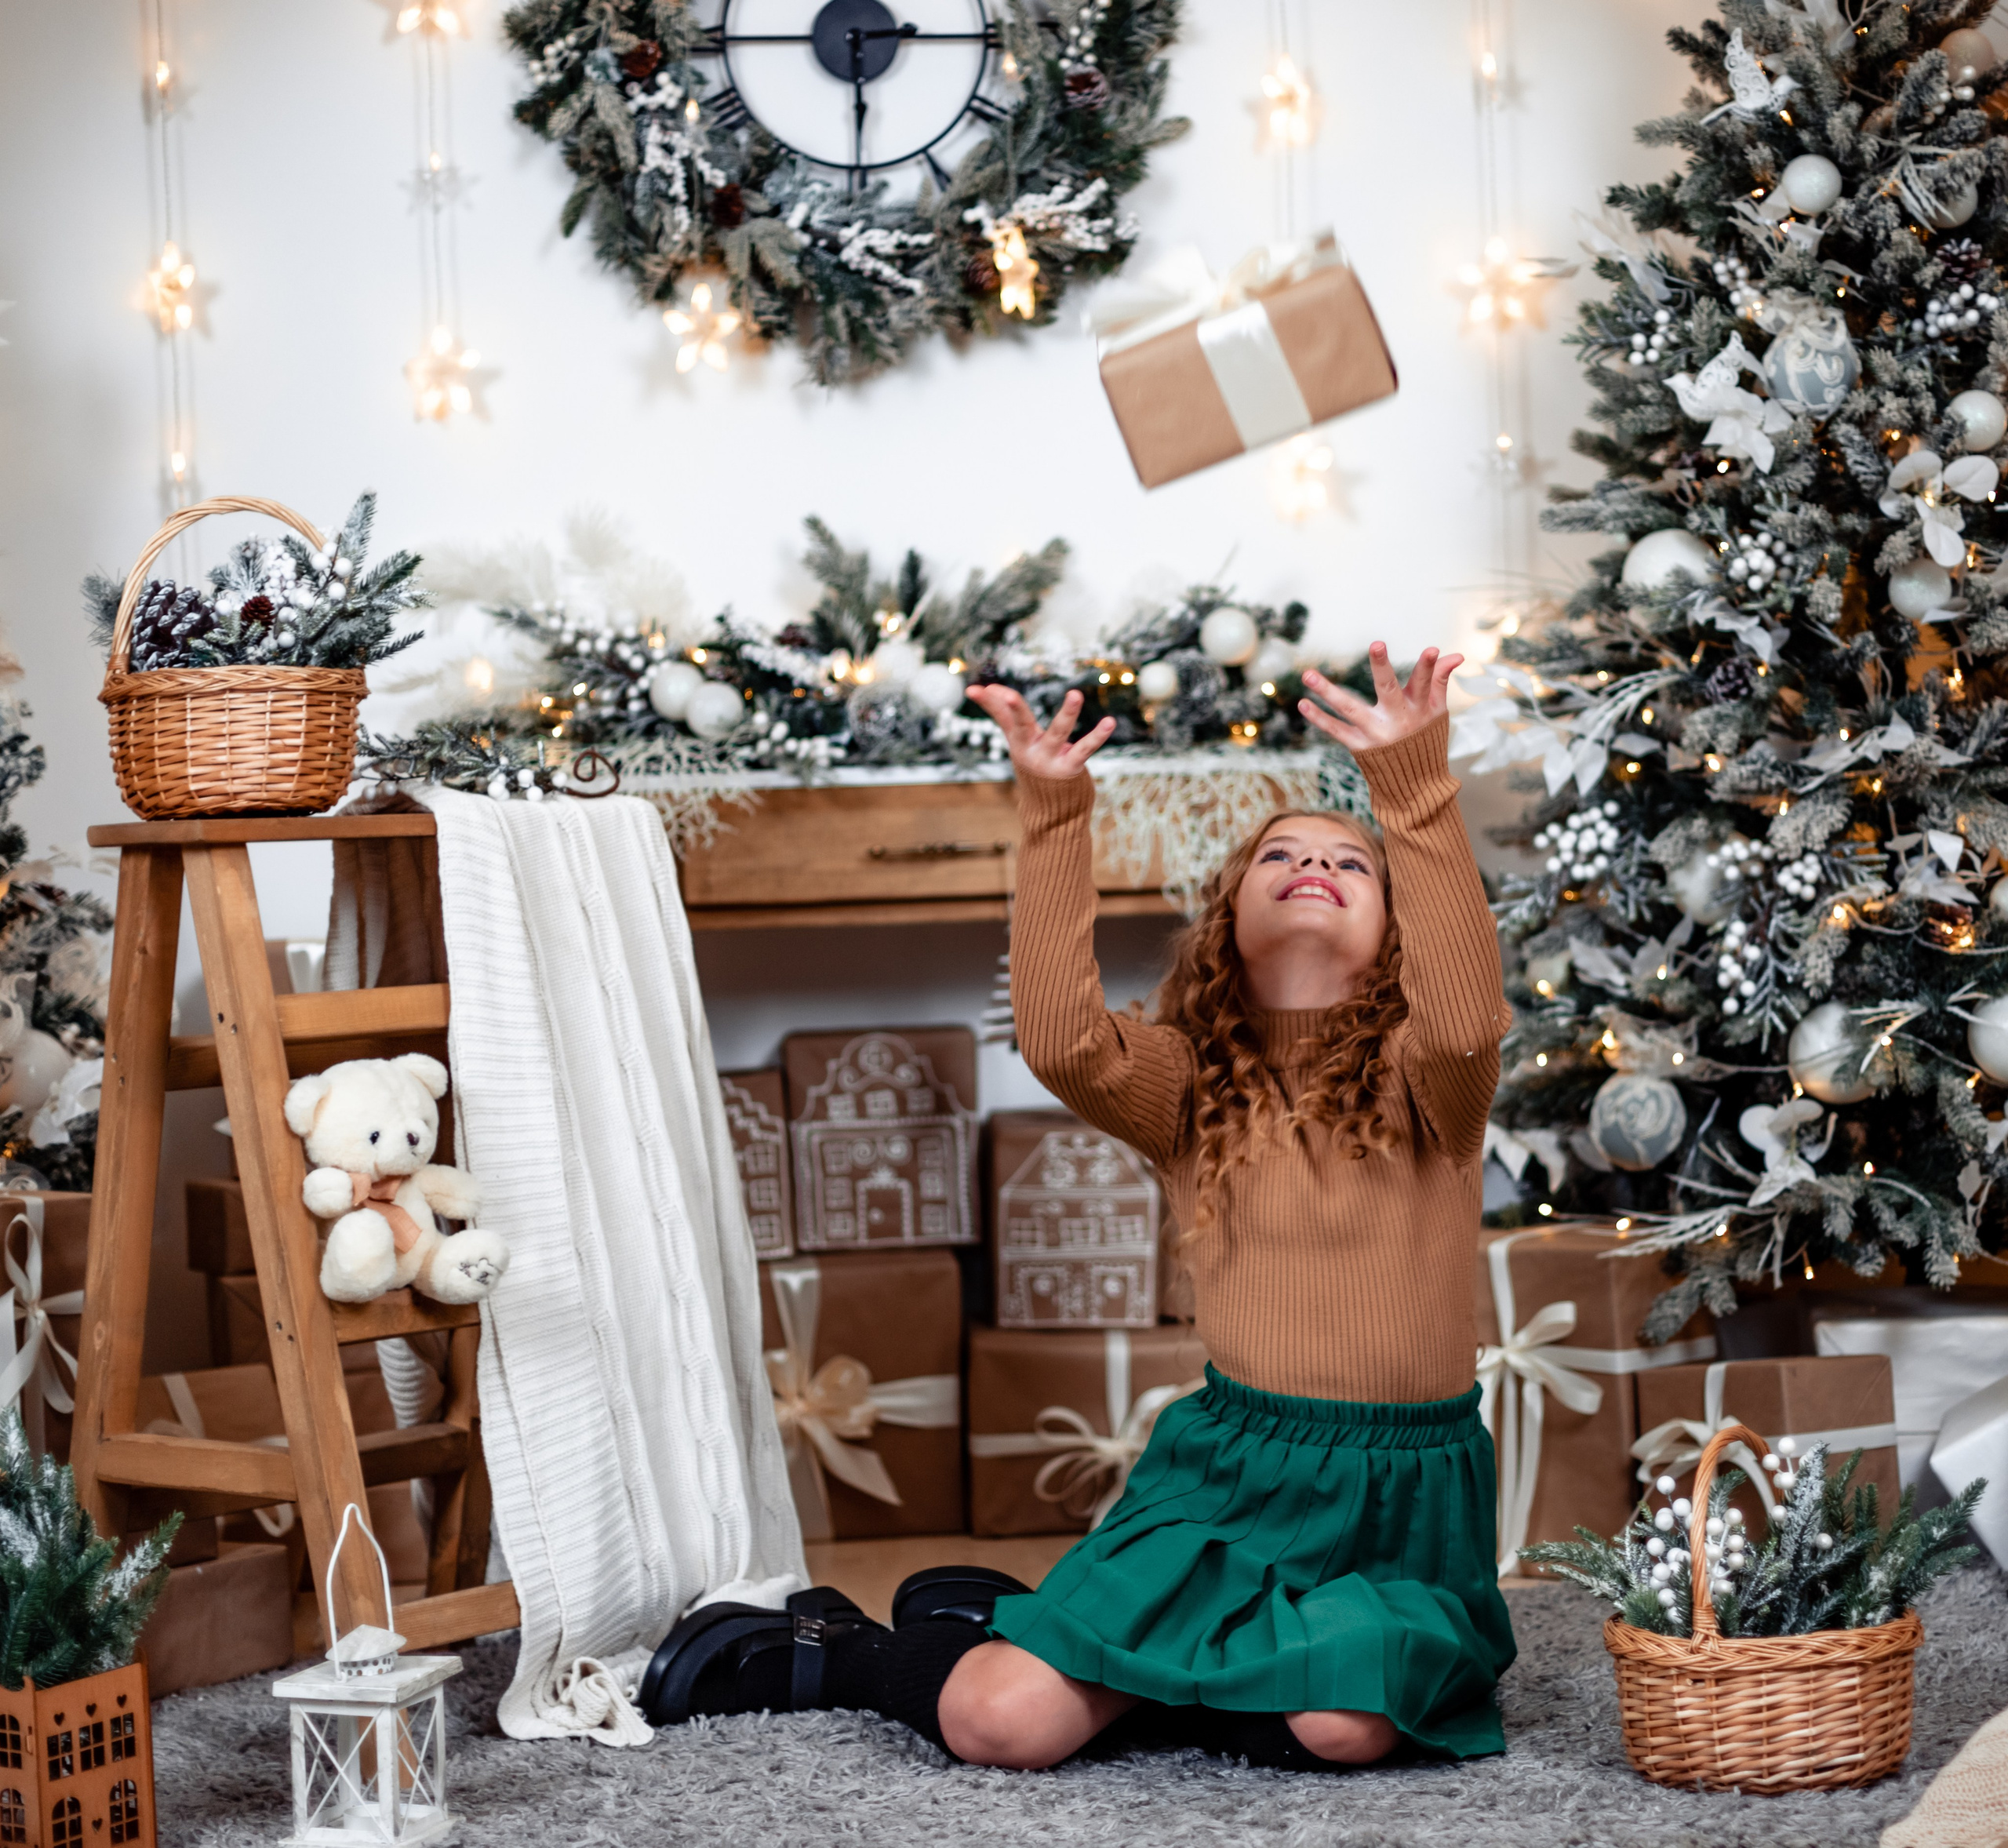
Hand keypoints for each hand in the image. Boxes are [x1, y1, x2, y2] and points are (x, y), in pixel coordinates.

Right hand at [966, 683, 1114, 781]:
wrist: (1052, 808)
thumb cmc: (1036, 763)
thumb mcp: (1019, 741)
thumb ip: (1005, 715)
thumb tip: (989, 688)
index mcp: (1018, 741)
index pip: (1001, 717)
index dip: (989, 702)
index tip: (972, 689)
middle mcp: (1031, 750)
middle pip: (1020, 724)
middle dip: (1014, 709)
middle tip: (1008, 695)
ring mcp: (1050, 760)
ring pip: (1058, 732)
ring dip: (1067, 714)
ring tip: (1075, 694)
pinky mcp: (1070, 768)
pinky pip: (1085, 749)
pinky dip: (1098, 736)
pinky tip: (1109, 721)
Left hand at [1299, 642, 1461, 753]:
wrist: (1414, 786)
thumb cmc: (1425, 739)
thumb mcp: (1437, 712)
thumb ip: (1439, 681)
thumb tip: (1454, 655)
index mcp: (1419, 709)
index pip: (1426, 683)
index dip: (1429, 666)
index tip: (1432, 649)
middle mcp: (1397, 720)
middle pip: (1388, 689)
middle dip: (1382, 667)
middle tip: (1377, 644)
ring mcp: (1376, 733)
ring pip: (1350, 708)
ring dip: (1327, 691)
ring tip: (1307, 674)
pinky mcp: (1360, 747)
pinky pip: (1336, 730)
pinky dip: (1319, 718)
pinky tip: (1303, 703)